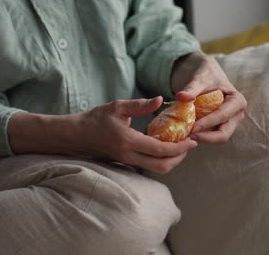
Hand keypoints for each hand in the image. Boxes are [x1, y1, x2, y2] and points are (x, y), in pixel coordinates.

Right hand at [75, 97, 197, 172]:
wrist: (76, 135)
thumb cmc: (96, 119)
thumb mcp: (117, 107)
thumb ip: (140, 105)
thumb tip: (160, 99)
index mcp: (128, 141)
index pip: (160, 150)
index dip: (179, 148)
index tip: (192, 141)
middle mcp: (128, 155)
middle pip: (161, 166)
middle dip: (179, 158)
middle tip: (189, 145)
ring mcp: (127, 162)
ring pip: (156, 169)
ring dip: (171, 160)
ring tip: (179, 146)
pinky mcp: (126, 163)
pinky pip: (148, 166)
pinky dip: (161, 159)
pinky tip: (165, 147)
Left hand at [171, 52, 246, 142]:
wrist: (207, 75)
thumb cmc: (207, 75)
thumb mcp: (200, 79)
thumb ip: (192, 88)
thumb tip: (181, 96)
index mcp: (237, 101)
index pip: (223, 116)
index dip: (208, 123)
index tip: (192, 128)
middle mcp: (236, 115)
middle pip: (224, 134)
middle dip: (206, 137)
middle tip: (188, 136)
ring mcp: (229, 123)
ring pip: (217, 138)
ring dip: (202, 138)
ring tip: (185, 136)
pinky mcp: (220, 127)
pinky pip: (210, 135)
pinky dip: (199, 136)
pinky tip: (186, 134)